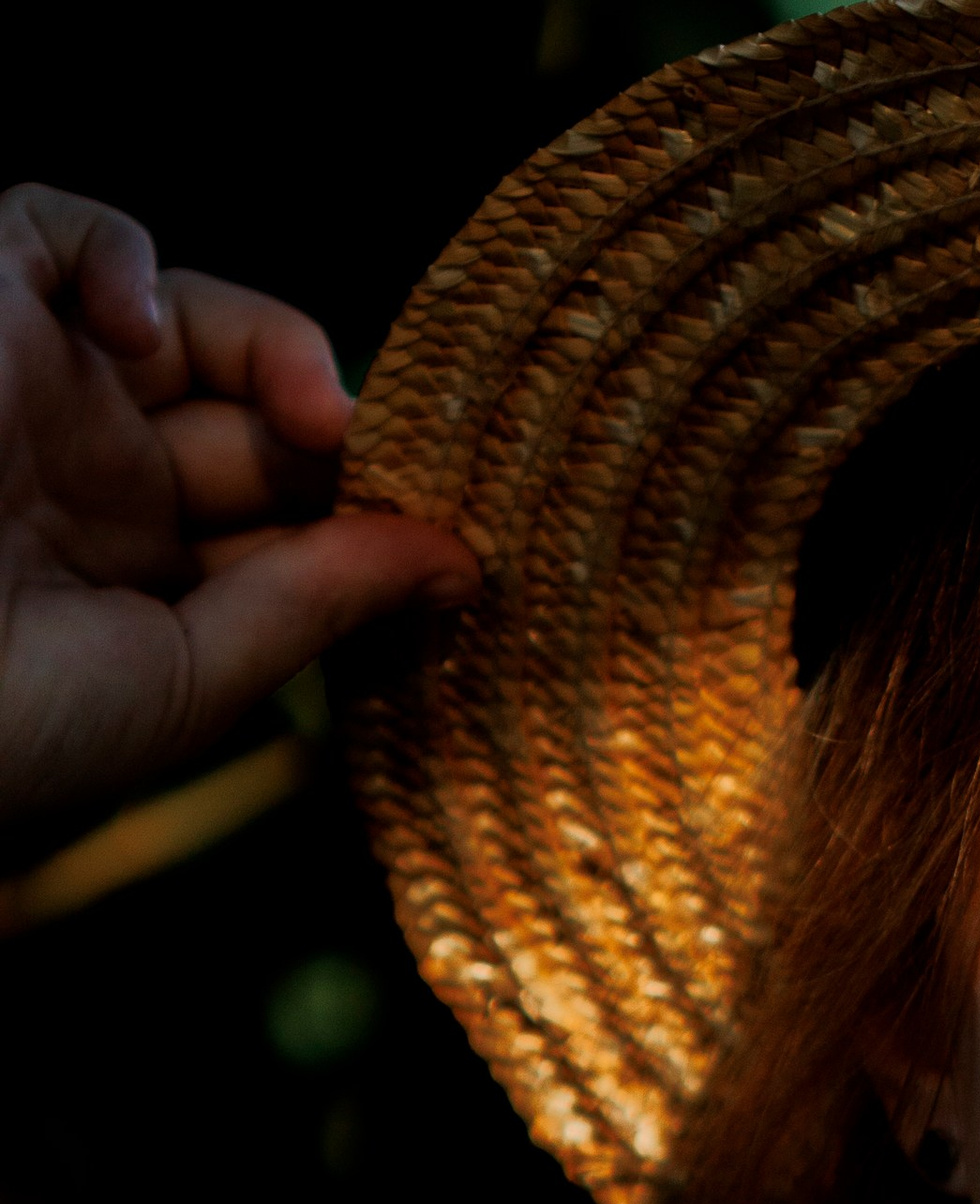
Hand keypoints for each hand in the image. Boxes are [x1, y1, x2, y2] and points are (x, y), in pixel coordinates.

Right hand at [0, 184, 477, 827]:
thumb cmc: (9, 722)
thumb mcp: (186, 678)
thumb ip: (314, 606)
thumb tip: (460, 562)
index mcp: (139, 580)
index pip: (287, 522)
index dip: (370, 521)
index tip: (456, 549)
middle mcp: (93, 476)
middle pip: (259, 422)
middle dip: (336, 449)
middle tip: (379, 479)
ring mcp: (35, 388)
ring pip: (190, 322)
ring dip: (275, 350)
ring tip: (320, 417)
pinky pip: (61, 229)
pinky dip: (123, 252)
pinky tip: (138, 326)